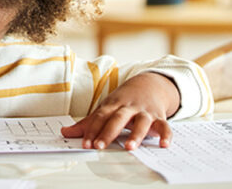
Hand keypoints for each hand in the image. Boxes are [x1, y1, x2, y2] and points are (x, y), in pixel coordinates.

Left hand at [60, 72, 178, 150]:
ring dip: (136, 134)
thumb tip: (65, 132)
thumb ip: (88, 123)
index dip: (92, 130)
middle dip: (108, 132)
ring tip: (130, 147)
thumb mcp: (105, 108)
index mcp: (113, 105)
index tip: (85, 143)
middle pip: (117, 118)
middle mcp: (128, 107)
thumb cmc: (123, 100)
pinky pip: (165, 126)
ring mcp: (144, 111)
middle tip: (99, 146)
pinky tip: (164, 145)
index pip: (100, 117)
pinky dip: (166, 135)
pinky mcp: (159, 117)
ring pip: (141, 122)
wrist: (149, 84)